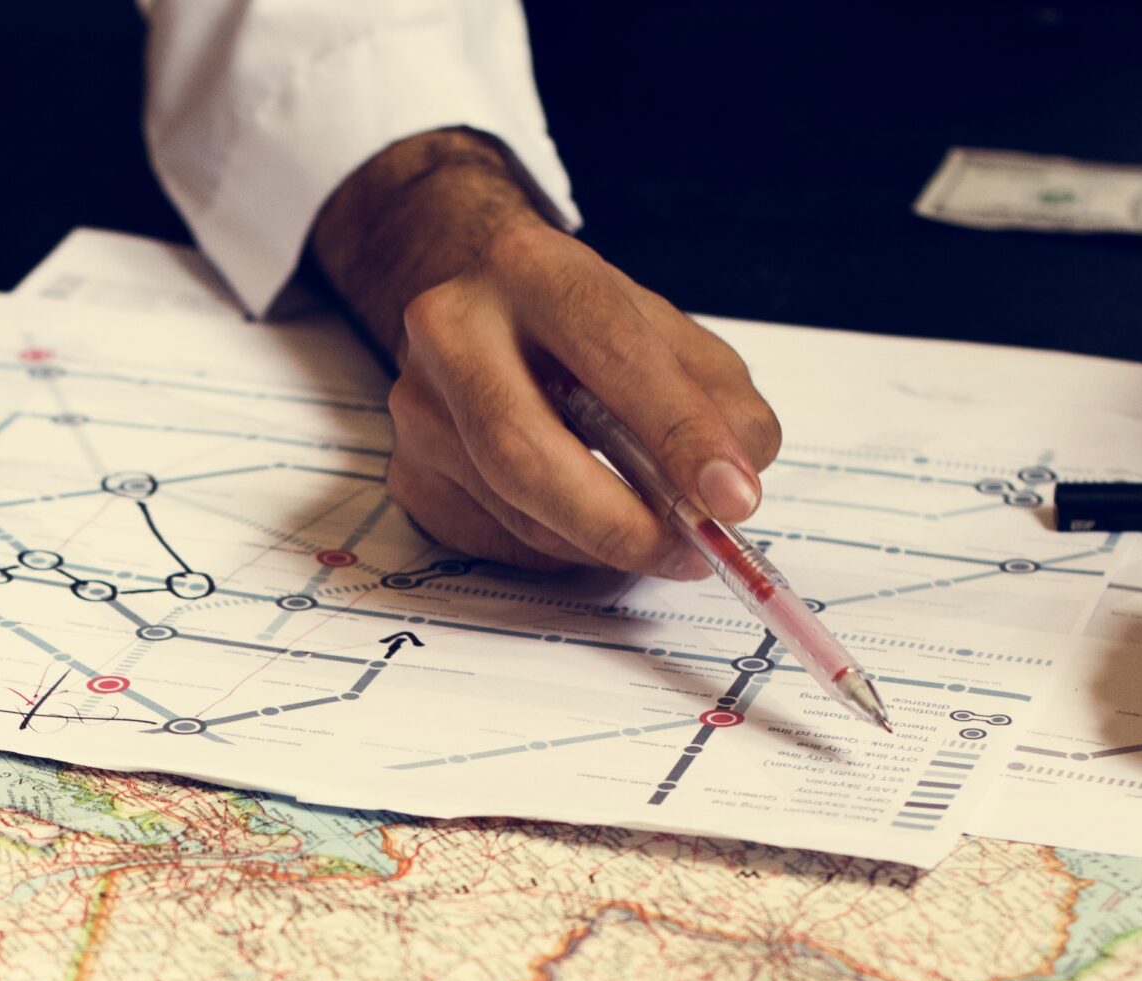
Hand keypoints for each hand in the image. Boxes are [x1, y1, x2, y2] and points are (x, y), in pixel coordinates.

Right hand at [313, 131, 780, 576]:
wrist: (484, 311)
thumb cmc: (585, 328)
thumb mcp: (667, 335)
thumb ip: (718, 403)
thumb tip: (731, 488)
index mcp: (531, 268)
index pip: (611, 354)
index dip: (677, 433)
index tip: (732, 496)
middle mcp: (452, 328)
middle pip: (526, 451)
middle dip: (619, 521)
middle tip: (688, 551)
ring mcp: (418, 406)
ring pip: (514, 510)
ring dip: (600, 542)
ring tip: (659, 539)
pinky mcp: (409, 472)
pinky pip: (497, 540)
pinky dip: (561, 549)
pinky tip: (587, 524)